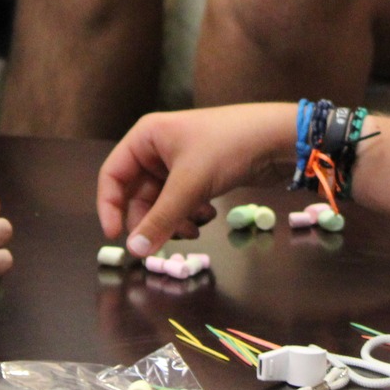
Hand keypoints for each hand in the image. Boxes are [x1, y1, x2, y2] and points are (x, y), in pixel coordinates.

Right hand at [95, 104, 296, 256]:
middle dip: (152, 220)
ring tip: (195, 228)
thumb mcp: (191, 184)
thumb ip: (160, 219)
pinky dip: (190, 214)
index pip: (112, 175)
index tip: (117, 237)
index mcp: (146, 137)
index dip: (109, 207)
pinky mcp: (200, 174)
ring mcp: (180, 162)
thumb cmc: (229, 147)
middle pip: (137, 194)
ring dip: (174, 220)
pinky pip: (181, 202)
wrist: (279, 139)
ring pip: (161, 202)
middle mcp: (158, 148)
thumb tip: (134, 251)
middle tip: (165, 241)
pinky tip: (208, 215)